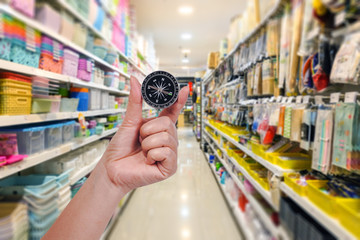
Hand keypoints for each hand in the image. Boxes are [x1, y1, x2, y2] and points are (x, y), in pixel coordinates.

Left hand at [101, 76, 188, 191]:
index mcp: (159, 129)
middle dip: (147, 131)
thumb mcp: (129, 122)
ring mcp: (170, 154)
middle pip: (166, 124)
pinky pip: (165, 152)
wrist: (112, 169)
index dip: (178, 101)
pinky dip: (151, 155)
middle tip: (139, 141)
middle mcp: (168, 140)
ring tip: (142, 152)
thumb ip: (135, 102)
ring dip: (147, 144)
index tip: (184, 89)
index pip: (172, 112)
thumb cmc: (120, 148)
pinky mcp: (170, 167)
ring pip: (165, 138)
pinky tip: (147, 161)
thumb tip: (134, 79)